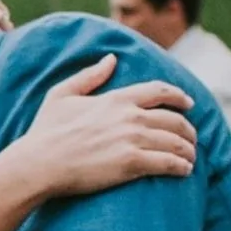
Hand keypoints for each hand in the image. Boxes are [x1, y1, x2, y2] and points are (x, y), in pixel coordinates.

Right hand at [19, 62, 196, 198]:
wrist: (38, 163)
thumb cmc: (45, 132)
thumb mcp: (62, 95)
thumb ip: (89, 76)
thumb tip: (111, 59)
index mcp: (116, 99)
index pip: (159, 91)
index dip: (179, 97)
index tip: (189, 104)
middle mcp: (129, 116)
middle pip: (174, 120)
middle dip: (188, 130)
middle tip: (191, 139)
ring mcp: (132, 140)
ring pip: (176, 142)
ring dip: (188, 150)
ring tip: (191, 158)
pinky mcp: (131, 163)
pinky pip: (168, 163)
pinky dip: (181, 166)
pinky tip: (185, 171)